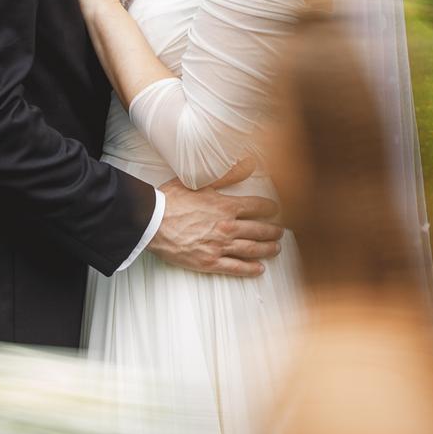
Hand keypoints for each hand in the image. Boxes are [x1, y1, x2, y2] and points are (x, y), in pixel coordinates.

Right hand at [150, 157, 282, 277]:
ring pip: (252, 249)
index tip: (275, 209)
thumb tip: (248, 165)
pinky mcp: (210, 262)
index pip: (258, 206)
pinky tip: (259, 269)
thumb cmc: (171, 201)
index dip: (270, 208)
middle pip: (259, 230)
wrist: (152, 223)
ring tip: (275, 249)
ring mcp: (220, 246)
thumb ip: (227, 175)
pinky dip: (250, 269)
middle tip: (280, 232)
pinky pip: (235, 267)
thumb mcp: (199, 182)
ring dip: (267, 249)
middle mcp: (227, 227)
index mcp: (226, 206)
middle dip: (273, 231)